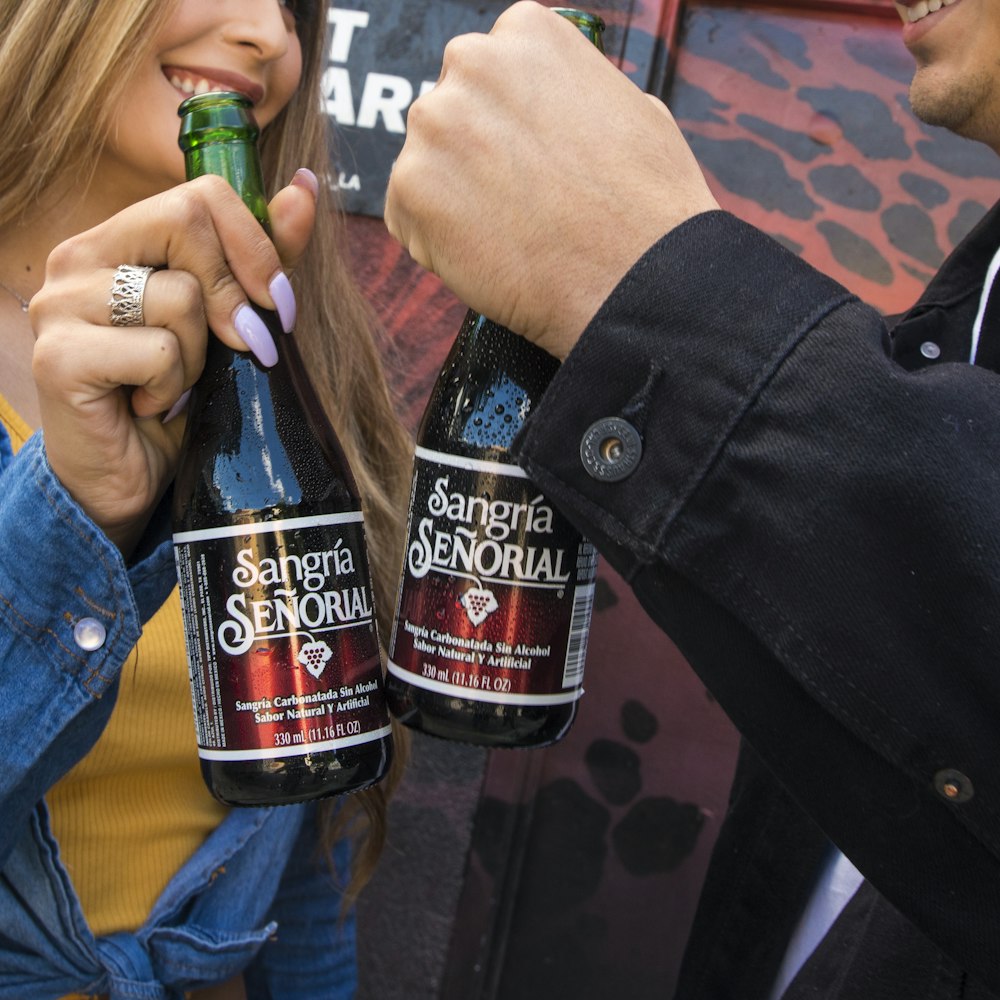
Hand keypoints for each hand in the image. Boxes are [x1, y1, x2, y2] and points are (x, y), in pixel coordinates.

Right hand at [30, 171, 316, 553]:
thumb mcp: (230, 323)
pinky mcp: (60, 356)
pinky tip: (150, 405)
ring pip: (181, 296)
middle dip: (237, 292)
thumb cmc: (177, 397)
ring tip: (173, 384)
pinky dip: (172, 386)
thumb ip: (260, 257)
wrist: (127, 477)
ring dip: (200, 356)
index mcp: (119, 240)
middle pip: (187, 220)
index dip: (256, 244)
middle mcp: (80, 257)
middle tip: (239, 347)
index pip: (200, 194)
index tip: (278, 302)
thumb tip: (304, 188)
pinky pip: (158, 350)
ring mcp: (61, 304)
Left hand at [384, 1, 718, 358]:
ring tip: (507, 236)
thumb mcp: (630, 109)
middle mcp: (471, 61)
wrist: (639, 279)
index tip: (526, 161)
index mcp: (526, 32)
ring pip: (424, 166)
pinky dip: (435, 243)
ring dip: (452, 201)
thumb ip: (570, 94)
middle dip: (471, 158)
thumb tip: (551, 111)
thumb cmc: (647, 206)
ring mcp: (435, 123)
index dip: (505, 127)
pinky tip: (485, 258)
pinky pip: (406, 217)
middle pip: (448, 115)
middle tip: (514, 205)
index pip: (486, 74)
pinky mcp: (412, 187)